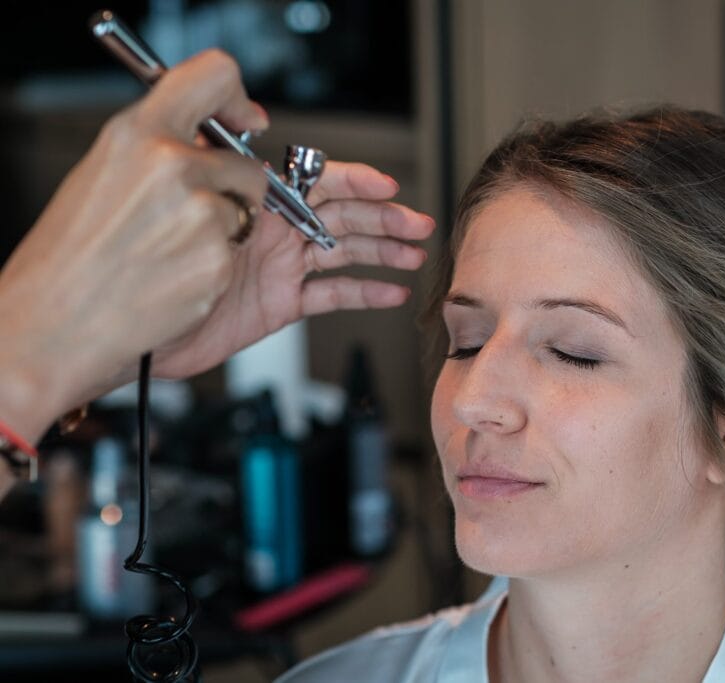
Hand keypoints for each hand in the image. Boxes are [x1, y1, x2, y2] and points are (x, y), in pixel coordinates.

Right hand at [0, 50, 268, 440]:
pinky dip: (216, 267)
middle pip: (248, 166)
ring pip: (248, 214)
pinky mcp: (217, 260)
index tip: (245, 118)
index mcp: (137, 134)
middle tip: (184, 219)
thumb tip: (210, 136)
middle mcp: (172, 167)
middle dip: (232, 192)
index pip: (212, 76)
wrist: (51, 324)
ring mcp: (200, 215)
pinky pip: (238, 255)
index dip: (236, 98)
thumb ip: (160, 148)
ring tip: (168, 251)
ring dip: (224, 232)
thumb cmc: (70, 256)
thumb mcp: (105, 173)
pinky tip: (173, 276)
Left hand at [150, 161, 434, 378]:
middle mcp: (272, 229)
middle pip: (342, 214)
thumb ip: (226, 173)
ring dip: (383, 251)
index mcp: (256, 200)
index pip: (317, 179)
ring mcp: (278, 266)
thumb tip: (259, 146)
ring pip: (344, 251)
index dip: (355, 179)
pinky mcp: (278, 303)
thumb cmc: (142, 265)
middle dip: (383, 216)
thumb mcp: (182, 202)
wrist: (127, 330)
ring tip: (416, 255)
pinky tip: (391, 292)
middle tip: (418, 223)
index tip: (385, 184)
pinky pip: (330, 294)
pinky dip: (363, 293)